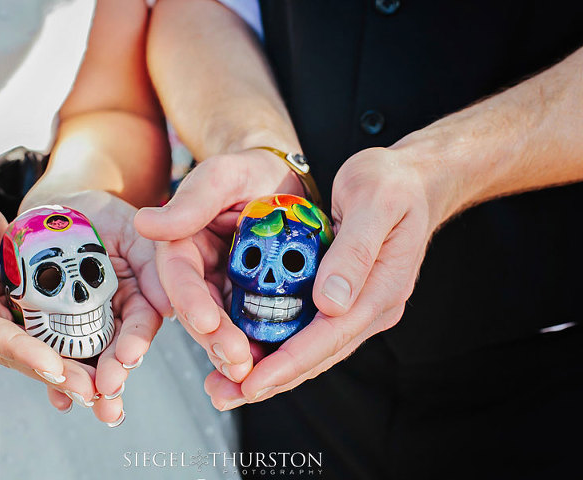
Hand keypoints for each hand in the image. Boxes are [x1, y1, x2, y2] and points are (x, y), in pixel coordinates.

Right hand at [0, 180, 96, 400]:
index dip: (21, 351)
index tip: (53, 366)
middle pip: (9, 353)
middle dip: (50, 372)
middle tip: (88, 391)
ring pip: (23, 353)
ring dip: (58, 371)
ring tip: (93, 388)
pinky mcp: (2, 316)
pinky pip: (32, 338)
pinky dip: (57, 352)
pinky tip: (86, 366)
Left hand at [22, 190, 169, 423]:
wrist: (58, 209)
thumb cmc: (104, 217)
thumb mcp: (137, 234)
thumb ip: (153, 265)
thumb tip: (172, 308)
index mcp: (138, 299)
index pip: (140, 325)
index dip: (135, 342)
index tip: (128, 357)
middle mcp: (112, 318)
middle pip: (113, 353)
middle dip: (111, 377)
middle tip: (108, 397)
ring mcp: (78, 324)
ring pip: (83, 359)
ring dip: (84, 386)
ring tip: (85, 403)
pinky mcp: (46, 325)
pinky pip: (48, 351)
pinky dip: (50, 374)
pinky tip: (55, 396)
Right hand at [134, 149, 303, 387]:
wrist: (284, 183)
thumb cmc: (249, 172)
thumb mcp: (223, 176)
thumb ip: (192, 202)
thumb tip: (145, 223)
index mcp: (182, 244)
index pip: (179, 275)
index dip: (189, 300)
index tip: (207, 320)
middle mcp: (198, 273)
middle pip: (199, 312)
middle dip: (214, 339)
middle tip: (238, 361)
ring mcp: (223, 290)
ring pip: (222, 328)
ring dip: (233, 354)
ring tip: (252, 374)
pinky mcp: (248, 301)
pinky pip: (251, 328)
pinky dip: (259, 350)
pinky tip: (270, 367)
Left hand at [204, 146, 444, 407]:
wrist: (413, 180)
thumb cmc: (392, 183)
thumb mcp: (373, 201)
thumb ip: (354, 251)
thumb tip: (331, 303)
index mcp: (380, 288)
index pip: (330, 336)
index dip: (289, 363)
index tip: (252, 383)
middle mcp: (370, 306)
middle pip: (317, 354)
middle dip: (271, 378)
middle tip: (224, 395)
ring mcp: (358, 305)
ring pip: (311, 348)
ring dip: (271, 369)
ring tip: (228, 386)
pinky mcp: (345, 298)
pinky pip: (309, 330)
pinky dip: (279, 345)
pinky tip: (252, 352)